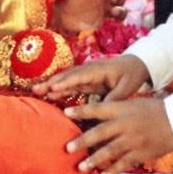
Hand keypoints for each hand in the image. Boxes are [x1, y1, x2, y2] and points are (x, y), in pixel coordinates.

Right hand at [33, 53, 149, 101]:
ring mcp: (86, 74)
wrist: (136, 64)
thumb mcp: (126, 87)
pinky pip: (70, 84)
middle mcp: (88, 70)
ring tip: (37, 91)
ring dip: (52, 84)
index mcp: (98, 69)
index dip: (65, 82)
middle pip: (67, 76)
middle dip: (51, 82)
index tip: (53, 88)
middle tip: (36, 89)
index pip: (79, 76)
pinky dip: (59, 88)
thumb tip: (100, 109)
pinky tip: (50, 94)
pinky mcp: (86, 80)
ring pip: (66, 79)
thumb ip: (113, 98)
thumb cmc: (131, 74)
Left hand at [52, 0, 125, 35]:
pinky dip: (111, 29)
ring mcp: (101, 19)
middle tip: (115, 10)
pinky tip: (106, 26)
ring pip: (117, 21)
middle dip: (122, 11)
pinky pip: (108, 30)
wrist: (57, 7)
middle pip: (121, 11)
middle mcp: (105, 8)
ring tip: (112, 18)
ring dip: (118, 20)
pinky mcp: (95, 30)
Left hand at [65, 98, 172, 173]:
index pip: (98, 109)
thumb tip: (92, 117)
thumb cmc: (152, 110)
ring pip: (110, 151)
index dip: (82, 111)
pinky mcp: (141, 152)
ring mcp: (133, 139)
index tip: (66, 112)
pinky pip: (124, 163)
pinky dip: (113, 170)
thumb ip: (114, 110)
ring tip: (82, 166)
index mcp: (123, 109)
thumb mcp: (132, 104)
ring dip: (94, 159)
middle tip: (68, 147)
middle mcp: (126, 124)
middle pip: (101, 132)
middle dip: (83, 141)